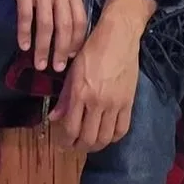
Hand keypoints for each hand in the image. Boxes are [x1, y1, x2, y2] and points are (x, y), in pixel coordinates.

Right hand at [0, 0, 86, 71]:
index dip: (77, 41)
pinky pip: (26, 15)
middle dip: (62, 51)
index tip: (72, 56)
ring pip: (46, 25)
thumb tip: (71, 17)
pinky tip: (23, 45)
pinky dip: (24, 32)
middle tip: (58, 68)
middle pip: (65, 27)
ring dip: (43, 47)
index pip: (80, 20)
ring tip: (39, 64)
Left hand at [51, 23, 140, 151]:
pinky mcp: (129, 102)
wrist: (119, 37)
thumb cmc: (92, 50)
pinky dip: (113, 137)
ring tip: (90, 143)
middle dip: (79, 147)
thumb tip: (54, 118)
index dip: (65, 141)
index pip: (71, 128)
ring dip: (96, 145)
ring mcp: (115, 103)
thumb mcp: (72, 72)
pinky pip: (122, 129)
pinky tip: (107, 135)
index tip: (62, 143)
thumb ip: (64, 98)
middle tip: (75, 146)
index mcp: (80, 93)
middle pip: (88, 138)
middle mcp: (97, 102)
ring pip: (106, 138)